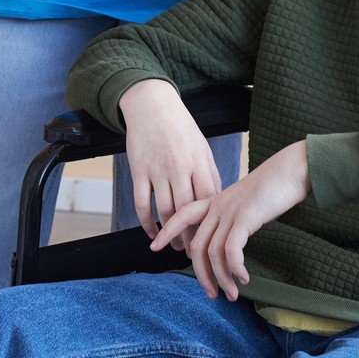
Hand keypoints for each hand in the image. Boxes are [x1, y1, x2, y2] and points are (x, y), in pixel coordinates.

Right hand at [118, 81, 221, 244]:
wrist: (153, 105)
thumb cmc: (181, 128)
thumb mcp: (202, 148)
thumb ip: (210, 174)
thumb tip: (219, 203)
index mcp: (199, 163)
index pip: (207, 202)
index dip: (209, 225)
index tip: (210, 241)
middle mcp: (179, 168)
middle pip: (186, 212)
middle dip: (189, 236)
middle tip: (191, 253)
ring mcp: (158, 170)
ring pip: (164, 211)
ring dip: (168, 234)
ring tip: (172, 245)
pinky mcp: (139, 170)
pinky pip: (141, 204)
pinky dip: (146, 223)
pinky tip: (151, 233)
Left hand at [149, 140, 308, 300]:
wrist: (291, 170)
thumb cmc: (272, 187)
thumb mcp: (245, 201)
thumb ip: (232, 217)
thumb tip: (228, 242)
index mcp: (215, 200)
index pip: (182, 215)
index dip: (167, 230)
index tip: (154, 247)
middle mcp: (218, 206)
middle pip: (197, 245)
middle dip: (202, 274)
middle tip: (212, 294)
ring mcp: (230, 211)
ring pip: (214, 252)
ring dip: (222, 278)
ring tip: (232, 293)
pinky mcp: (245, 218)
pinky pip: (231, 251)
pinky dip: (235, 269)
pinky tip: (244, 278)